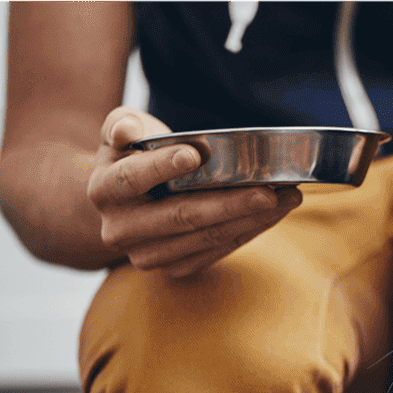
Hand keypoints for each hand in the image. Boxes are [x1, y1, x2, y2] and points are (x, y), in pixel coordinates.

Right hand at [87, 107, 302, 277]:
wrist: (128, 204)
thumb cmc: (134, 156)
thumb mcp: (123, 131)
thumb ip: (122, 124)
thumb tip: (125, 132)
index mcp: (104, 190)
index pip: (132, 178)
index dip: (162, 166)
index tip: (196, 154)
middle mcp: (120, 229)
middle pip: (181, 216)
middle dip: (230, 203)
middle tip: (269, 191)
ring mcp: (148, 254)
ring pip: (206, 237)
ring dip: (252, 219)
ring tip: (288, 197)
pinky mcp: (176, 268)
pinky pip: (219, 251)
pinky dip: (251, 231)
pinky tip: (276, 213)